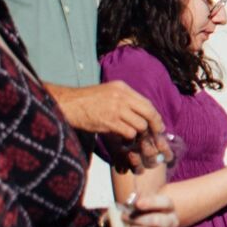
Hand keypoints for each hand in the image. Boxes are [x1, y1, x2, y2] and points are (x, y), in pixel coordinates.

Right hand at [54, 82, 168, 170]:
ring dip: (139, 133)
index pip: (147, 102)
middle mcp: (122, 97)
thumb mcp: (108, 92)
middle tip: (156, 133)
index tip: (158, 123)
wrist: (68, 104)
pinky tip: (123, 139)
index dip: (154, 115)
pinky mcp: (109, 122)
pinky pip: (129, 132)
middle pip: (149, 112)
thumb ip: (124, 98)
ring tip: (134, 136)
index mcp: (123, 88)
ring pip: (140, 124)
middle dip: (155, 125)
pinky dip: (129, 138)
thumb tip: (140, 111)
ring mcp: (117, 109)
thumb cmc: (86, 100)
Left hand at [123, 193, 177, 226]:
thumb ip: (136, 199)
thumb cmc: (142, 210)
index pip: (165, 203)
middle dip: (138, 219)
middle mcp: (171, 221)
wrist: (146, 224)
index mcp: (169, 207)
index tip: (136, 203)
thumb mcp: (141, 201)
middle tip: (124, 217)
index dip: (151, 202)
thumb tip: (129, 202)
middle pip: (157, 221)